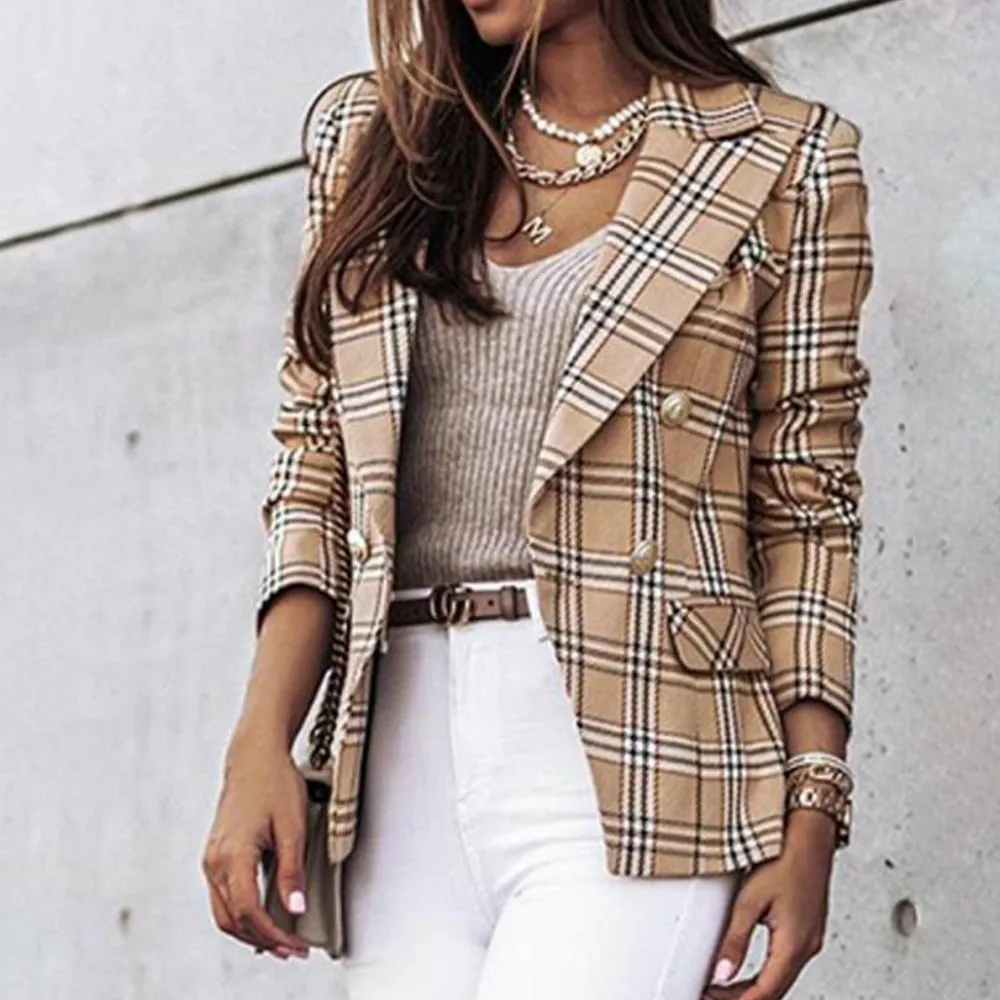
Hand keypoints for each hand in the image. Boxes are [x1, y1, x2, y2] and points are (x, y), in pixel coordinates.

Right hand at [202, 726, 310, 959]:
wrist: (255, 757)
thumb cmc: (275, 783)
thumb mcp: (293, 827)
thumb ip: (292, 871)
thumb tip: (295, 909)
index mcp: (233, 856)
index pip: (250, 912)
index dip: (274, 935)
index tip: (296, 946)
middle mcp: (215, 861)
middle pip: (232, 920)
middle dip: (263, 941)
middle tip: (293, 950)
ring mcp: (212, 859)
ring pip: (225, 912)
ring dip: (251, 931)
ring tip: (281, 939)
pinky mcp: (216, 855)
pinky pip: (224, 896)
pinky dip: (243, 914)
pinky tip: (264, 916)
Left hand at [702, 810, 837, 999]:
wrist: (809, 834)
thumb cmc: (784, 857)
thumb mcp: (750, 899)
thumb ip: (735, 939)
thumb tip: (721, 973)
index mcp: (795, 944)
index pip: (765, 993)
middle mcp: (807, 946)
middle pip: (773, 990)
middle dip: (743, 999)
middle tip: (712, 997)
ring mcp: (810, 938)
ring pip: (780, 978)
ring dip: (753, 988)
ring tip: (723, 989)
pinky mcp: (807, 928)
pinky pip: (785, 962)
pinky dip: (765, 973)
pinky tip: (747, 969)